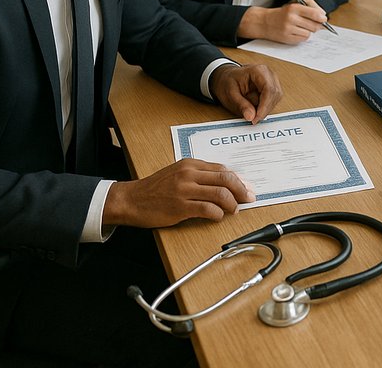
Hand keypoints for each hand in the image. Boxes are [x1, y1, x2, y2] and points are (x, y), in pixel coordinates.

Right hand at [103, 158, 254, 227]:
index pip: (222, 169)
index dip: (238, 180)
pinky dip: (218, 214)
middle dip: (242, 190)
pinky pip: (208, 209)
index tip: (247, 188)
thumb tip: (227, 182)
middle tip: (249, 198)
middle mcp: (189, 174)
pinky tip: (218, 216)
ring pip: (220, 193)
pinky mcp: (180, 207)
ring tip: (234, 210)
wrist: (131, 199)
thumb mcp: (178, 174)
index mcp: (190, 164)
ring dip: (232, 204)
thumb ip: (200, 176)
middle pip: (225, 179)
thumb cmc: (156, 188)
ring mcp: (184, 190)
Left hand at [210, 63, 281, 123]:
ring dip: (264, 108)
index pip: (268, 89)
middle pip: (275, 94)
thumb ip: (241, 105)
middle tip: (252, 118)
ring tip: (250, 109)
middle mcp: (269, 74)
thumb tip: (251, 116)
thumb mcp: (230, 94)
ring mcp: (273, 80)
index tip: (257, 117)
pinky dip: (265, 107)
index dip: (265, 106)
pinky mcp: (273, 88)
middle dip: (264, 109)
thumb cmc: (228, 82)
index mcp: (258, 71)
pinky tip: (255, 108)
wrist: (227, 78)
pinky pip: (274, 100)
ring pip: (276, 99)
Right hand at [238, 0, 327, 42]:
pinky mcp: (287, 38)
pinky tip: (297, 32)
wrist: (264, 22)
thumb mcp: (293, 5)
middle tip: (315, 24)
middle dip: (317, 25)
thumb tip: (323, 17)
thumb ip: (309, 8)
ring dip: (309, 31)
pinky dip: (303, 36)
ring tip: (302, 27)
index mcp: (294, 8)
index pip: (313, 13)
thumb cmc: (282, 13)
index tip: (324, 19)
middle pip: (313, 25)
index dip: (321, 17)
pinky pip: (303, 39)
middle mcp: (291, 18)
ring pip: (309, 33)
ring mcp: (288, 29)